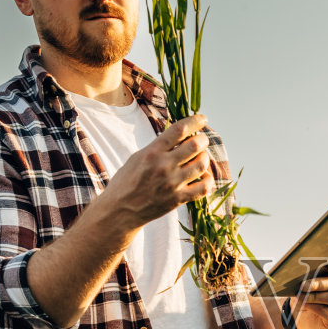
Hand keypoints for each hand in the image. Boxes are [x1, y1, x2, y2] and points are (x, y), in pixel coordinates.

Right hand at [102, 113, 215, 228]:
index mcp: (152, 152)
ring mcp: (172, 183)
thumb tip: (179, 135)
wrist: (120, 210)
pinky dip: (208, 180)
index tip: (202, 118)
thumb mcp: (137, 157)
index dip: (195, 121)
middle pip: (195, 145)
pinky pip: (203, 188)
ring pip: (201, 164)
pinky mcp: (177, 199)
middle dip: (202, 139)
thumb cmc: (127, 181)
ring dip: (204, 158)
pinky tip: (203, 177)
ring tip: (200, 158)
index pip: (179, 130)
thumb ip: (158, 147)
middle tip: (201, 140)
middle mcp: (163, 166)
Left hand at [286, 260, 327, 328]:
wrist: (303, 312)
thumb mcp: (308, 279)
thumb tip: (304, 271)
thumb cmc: (307, 291)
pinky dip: (315, 308)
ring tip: (301, 296)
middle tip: (303, 285)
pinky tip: (305, 305)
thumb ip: (311, 273)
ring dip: (315, 297)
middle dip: (318, 284)